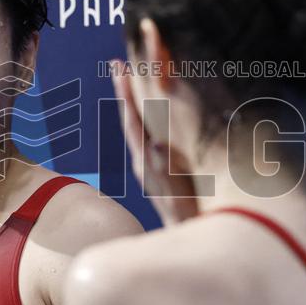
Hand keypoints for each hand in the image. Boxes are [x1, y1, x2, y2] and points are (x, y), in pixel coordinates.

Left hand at [110, 60, 198, 225]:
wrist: (186, 241)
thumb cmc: (187, 219)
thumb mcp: (177, 195)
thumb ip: (164, 169)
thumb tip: (153, 144)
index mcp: (147, 161)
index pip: (133, 120)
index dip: (127, 93)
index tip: (121, 66)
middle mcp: (143, 161)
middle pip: (131, 118)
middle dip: (124, 90)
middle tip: (117, 63)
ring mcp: (149, 166)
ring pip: (139, 126)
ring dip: (134, 101)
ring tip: (129, 77)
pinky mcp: (157, 171)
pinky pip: (149, 136)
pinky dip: (147, 118)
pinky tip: (152, 111)